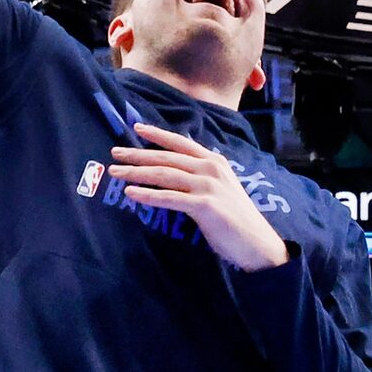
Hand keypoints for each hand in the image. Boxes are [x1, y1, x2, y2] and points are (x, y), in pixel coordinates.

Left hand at [110, 122, 288, 270]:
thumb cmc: (237, 220)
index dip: (158, 134)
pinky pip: (169, 197)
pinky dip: (147, 195)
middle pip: (166, 158)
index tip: (136, 128)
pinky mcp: (204, 205)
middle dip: (137, 155)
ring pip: (164, 174)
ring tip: (115, 172)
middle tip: (114, 153)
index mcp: (215, 161)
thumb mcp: (221, 189)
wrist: (257, 243)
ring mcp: (208, 186)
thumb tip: (175, 174)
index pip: (181, 143)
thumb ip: (201, 178)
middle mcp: (211, 169)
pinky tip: (130, 193)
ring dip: (136, 173)